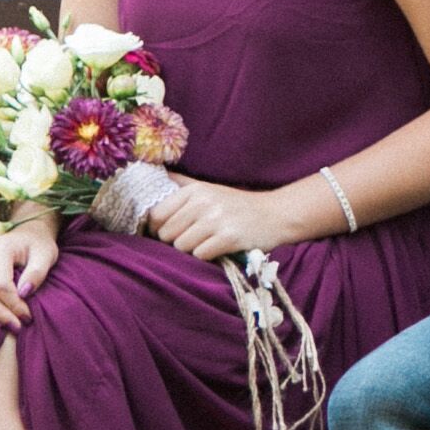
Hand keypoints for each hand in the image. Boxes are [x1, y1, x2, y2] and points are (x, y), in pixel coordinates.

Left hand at [136, 173, 315, 263]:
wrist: (277, 215)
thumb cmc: (238, 205)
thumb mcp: (209, 189)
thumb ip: (181, 183)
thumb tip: (152, 173)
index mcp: (195, 190)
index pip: (156, 215)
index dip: (159, 228)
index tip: (172, 232)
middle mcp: (203, 202)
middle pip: (166, 234)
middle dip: (176, 241)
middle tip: (194, 239)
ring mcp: (217, 220)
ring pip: (181, 246)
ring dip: (192, 250)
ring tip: (207, 243)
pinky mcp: (229, 237)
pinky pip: (200, 254)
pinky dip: (207, 256)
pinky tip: (218, 249)